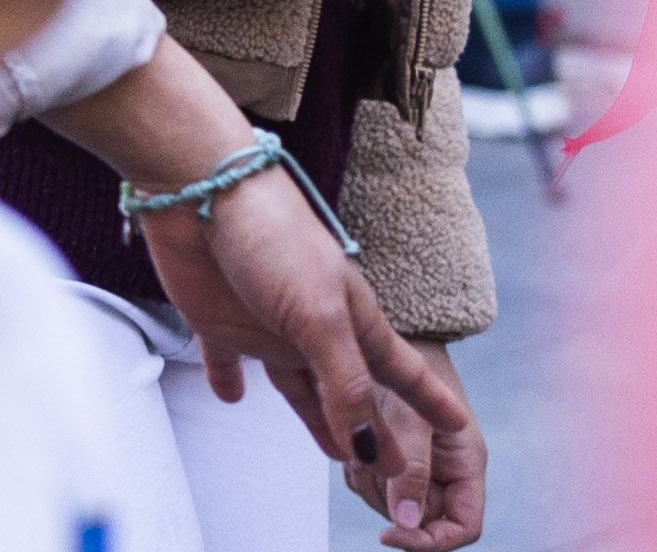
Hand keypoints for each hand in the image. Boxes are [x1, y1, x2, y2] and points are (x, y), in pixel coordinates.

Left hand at [144, 170, 478, 546]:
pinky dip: (227, 379)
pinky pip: (224, 359)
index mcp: (352, 322)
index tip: (460, 426)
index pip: (400, 373)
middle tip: (397, 469)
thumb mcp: (319, 318)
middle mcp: (313, 328)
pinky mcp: (216, 318)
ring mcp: (265, 325)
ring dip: (315, 418)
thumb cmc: (272, 239)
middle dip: (374, 429)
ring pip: (296, 385)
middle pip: (350, 392)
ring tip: (335, 453)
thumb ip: (343, 383)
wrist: (195, 187)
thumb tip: (366, 450)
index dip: (429, 402)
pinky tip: (229, 396)